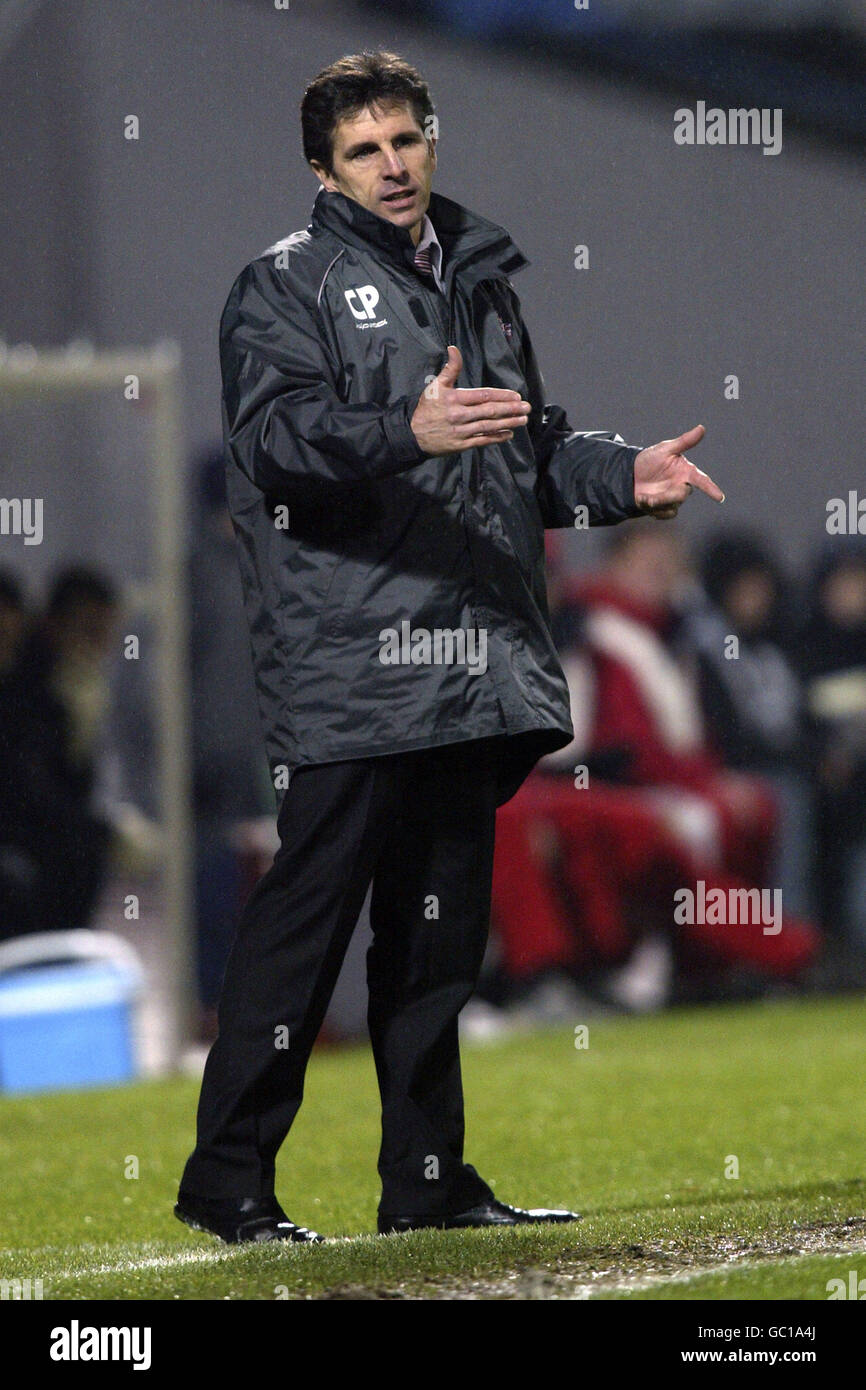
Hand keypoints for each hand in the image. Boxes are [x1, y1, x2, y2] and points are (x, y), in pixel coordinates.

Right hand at [410, 345, 530, 454]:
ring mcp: (461, 432)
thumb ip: (449, 368)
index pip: (483, 396)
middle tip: (527, 407)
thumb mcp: (435, 385)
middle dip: (511, 409)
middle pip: (490, 411)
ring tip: (523, 420)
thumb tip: (454, 348)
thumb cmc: (426, 408)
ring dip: (508, 423)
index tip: (516, 396)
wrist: (412, 435)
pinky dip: (497, 438)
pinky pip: (482, 441)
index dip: (502, 395)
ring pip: (489, 427)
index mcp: (455, 399)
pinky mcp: (461, 445)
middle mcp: (459, 415)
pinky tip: (509, 434)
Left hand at [633, 424, 723, 518]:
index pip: (702, 480)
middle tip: (651, 497)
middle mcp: (682, 485)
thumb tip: (701, 428)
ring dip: (657, 503)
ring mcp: (674, 498)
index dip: (711, 489)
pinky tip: (644, 502)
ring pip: (674, 506)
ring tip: (643, 497)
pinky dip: (655, 511)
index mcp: (686, 471)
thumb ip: (684, 441)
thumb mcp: (665, 449)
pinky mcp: (665, 508)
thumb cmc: (650, 460)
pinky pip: (667, 515)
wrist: (631, 475)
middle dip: (667, 496)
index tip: (720, 497)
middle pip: (683, 495)